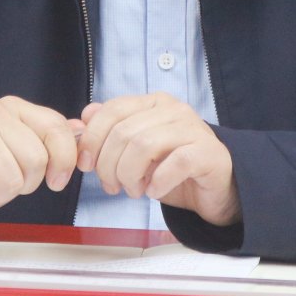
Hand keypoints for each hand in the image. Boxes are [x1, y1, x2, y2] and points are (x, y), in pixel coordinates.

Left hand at [77, 93, 239, 226]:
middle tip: (112, 186)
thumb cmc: (171, 168)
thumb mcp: (135, 150)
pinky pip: (175, 163)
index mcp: (153, 103)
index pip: (112, 110)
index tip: (85, 165)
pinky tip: (154, 191)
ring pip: (144, 146)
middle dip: (109, 165)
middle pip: (124, 132)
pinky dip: (157, 182)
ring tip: (133, 190)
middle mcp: (174, 110)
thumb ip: (109, 133)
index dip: (92, 138)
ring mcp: (193, 129)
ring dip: (130, 175)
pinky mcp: (208, 153)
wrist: (214, 188)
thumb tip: (81, 120)